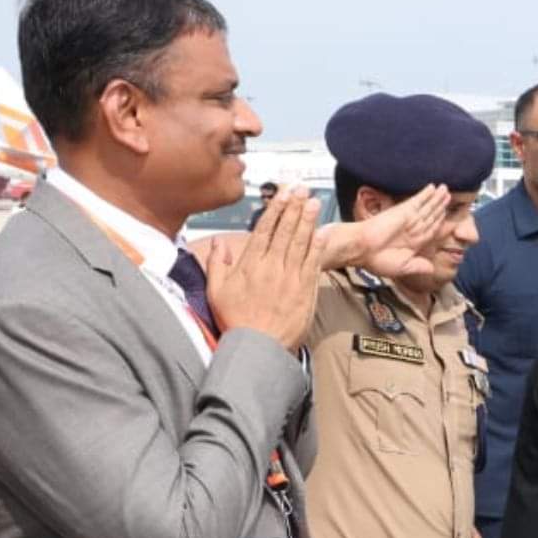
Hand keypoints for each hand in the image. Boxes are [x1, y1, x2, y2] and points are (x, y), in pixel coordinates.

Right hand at [205, 186, 324, 352]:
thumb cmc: (236, 322)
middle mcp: (272, 267)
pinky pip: (313, 263)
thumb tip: (218, 243)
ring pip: (301, 243)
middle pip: (285, 231)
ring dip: (308, 221)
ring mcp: (291, 278)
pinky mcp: (305, 291)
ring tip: (314, 202)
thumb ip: (217, 264)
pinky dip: (317, 246)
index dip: (275, 209)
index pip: (264, 230)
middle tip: (302, 189)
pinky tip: (322, 232)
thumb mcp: (216, 292)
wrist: (258, 347)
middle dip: (294, 208)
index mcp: (250, 265)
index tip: (282, 195)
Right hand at [320, 184, 448, 280]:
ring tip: (445, 190)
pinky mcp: (403, 211)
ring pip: (427, 207)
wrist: (362, 249)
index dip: (439, 222)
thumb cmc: (377, 260)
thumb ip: (418, 266)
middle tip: (449, 196)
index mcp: (412, 243)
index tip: (446, 215)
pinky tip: (433, 188)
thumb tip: (431, 269)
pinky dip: (426, 194)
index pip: (430, 230)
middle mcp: (412, 229)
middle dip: (440, 206)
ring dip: (437, 199)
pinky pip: (417, 201)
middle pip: (430, 215)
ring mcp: (408, 219)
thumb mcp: (403, 267)